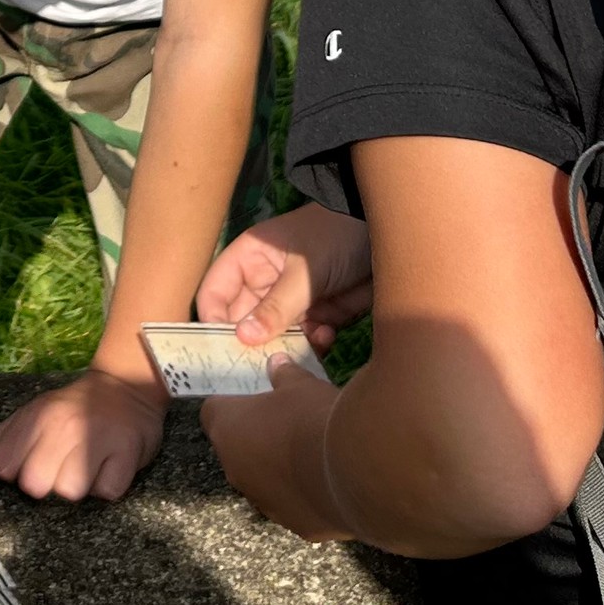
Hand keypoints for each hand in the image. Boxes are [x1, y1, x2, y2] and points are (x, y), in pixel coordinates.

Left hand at [0, 368, 165, 501]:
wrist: (124, 387)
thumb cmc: (72, 409)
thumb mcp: (33, 413)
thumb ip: (2, 438)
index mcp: (36, 416)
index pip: (4, 468)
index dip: (14, 474)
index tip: (30, 465)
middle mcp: (64, 425)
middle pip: (35, 486)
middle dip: (46, 485)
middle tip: (61, 469)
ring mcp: (97, 438)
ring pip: (70, 493)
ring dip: (79, 487)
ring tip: (88, 466)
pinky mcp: (128, 453)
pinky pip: (106, 492)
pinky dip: (107, 486)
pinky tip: (108, 467)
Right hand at [194, 202, 371, 349]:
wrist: (391, 239)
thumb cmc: (338, 238)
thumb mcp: (305, 271)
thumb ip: (275, 307)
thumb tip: (242, 339)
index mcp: (249, 260)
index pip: (215, 293)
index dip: (212, 320)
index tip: (221, 349)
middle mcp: (263, 283)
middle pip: (241, 322)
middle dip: (250, 344)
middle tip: (260, 366)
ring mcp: (289, 302)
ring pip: (272, 337)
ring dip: (285, 347)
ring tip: (303, 345)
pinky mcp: (316, 317)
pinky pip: (302, 341)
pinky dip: (312, 345)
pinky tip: (328, 335)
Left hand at [202, 364, 347, 540]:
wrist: (354, 470)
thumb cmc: (315, 417)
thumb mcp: (302, 385)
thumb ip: (285, 375)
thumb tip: (277, 364)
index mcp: (228, 429)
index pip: (212, 411)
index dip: (232, 403)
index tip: (254, 397)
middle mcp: (235, 470)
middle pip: (236, 448)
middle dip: (256, 437)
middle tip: (287, 423)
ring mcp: (262, 502)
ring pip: (262, 480)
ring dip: (279, 469)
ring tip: (312, 454)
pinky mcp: (294, 525)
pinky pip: (293, 504)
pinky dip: (305, 494)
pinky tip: (330, 480)